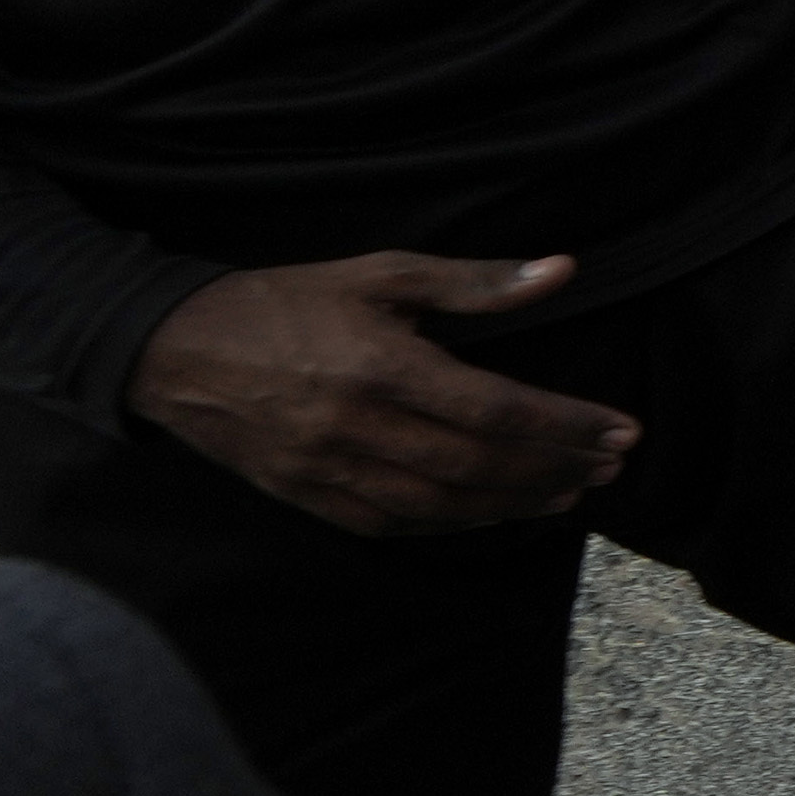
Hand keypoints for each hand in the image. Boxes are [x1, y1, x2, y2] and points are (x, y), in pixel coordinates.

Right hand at [127, 251, 620, 533]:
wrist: (173, 350)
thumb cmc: (285, 302)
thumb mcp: (380, 274)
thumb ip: (474, 281)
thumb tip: (562, 271)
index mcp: (379, 365)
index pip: (496, 409)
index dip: (566, 426)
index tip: (621, 430)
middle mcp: (354, 426)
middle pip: (477, 465)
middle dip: (553, 470)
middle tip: (608, 467)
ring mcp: (325, 469)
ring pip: (439, 505)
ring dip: (513, 505)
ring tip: (568, 494)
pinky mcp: (303, 495)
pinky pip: (391, 524)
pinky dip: (451, 524)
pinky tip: (492, 512)